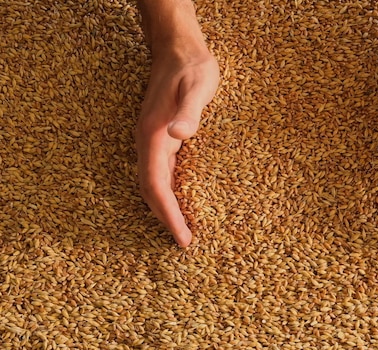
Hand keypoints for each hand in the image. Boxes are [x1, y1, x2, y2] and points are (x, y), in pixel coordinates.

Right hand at [136, 47, 219, 246]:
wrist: (179, 49)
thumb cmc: (192, 68)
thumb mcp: (197, 87)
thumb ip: (189, 112)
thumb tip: (180, 136)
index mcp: (154, 136)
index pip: (156, 186)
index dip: (168, 214)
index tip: (183, 237)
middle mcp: (148, 142)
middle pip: (151, 191)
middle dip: (165, 218)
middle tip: (185, 241)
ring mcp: (153, 140)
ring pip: (154, 183)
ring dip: (165, 207)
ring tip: (182, 228)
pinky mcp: (162, 136)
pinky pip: (161, 172)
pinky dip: (169, 192)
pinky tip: (182, 199)